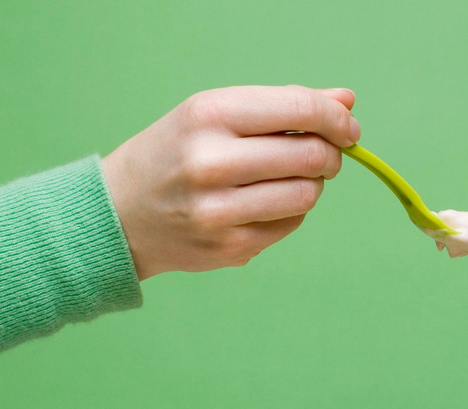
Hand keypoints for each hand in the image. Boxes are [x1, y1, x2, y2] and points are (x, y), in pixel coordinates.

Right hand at [101, 85, 359, 278]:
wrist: (119, 213)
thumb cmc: (175, 153)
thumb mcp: (217, 114)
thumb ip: (284, 105)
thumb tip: (347, 102)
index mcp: (209, 115)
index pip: (300, 110)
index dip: (337, 120)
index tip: (348, 128)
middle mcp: (211, 162)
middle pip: (312, 157)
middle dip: (330, 154)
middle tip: (322, 155)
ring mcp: (220, 210)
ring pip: (307, 194)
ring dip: (311, 184)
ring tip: (288, 178)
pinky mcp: (230, 247)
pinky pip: (291, 224)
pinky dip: (290, 211)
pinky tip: (263, 203)